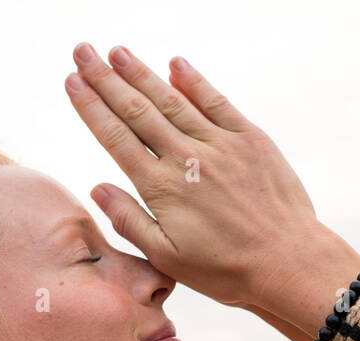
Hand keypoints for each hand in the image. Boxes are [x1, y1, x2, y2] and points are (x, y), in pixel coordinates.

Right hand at [65, 43, 323, 308]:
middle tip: (83, 52)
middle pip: (137, 110)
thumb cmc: (226, 270)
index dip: (91, 107)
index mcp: (162, 188)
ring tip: (117, 52)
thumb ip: (130, 221)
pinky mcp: (250, 140)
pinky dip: (194, 81)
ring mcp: (219, 145)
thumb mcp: (167, 258)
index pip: (117, 138)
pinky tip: (175, 64)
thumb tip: (98, 189)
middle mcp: (186, 159)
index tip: (72, 82)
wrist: (288, 262)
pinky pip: (216, 102)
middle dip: (106, 79)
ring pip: (172, 100)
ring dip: (142, 73)